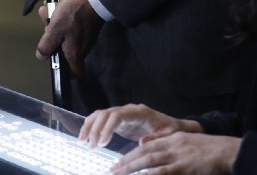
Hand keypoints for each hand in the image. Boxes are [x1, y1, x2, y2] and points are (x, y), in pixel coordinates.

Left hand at [36, 0, 102, 76]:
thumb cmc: (73, 15)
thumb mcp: (55, 28)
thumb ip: (47, 45)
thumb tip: (41, 57)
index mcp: (74, 53)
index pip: (75, 73)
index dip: (66, 72)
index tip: (56, 61)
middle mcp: (83, 48)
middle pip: (68, 53)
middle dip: (54, 42)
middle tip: (46, 28)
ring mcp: (88, 37)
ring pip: (69, 38)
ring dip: (57, 28)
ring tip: (48, 14)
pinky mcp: (89, 26)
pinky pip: (74, 28)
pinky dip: (65, 21)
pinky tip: (57, 8)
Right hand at [79, 104, 201, 148]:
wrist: (173, 127)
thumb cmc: (170, 131)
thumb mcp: (167, 136)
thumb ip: (156, 138)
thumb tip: (141, 140)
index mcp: (139, 112)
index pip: (118, 115)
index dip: (107, 127)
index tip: (102, 142)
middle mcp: (128, 110)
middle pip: (106, 113)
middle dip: (96, 129)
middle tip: (91, 146)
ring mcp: (122, 114)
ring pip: (101, 114)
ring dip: (90, 126)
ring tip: (83, 141)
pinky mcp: (119, 120)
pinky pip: (101, 119)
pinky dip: (91, 126)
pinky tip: (85, 137)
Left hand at [112, 131, 239, 174]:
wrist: (228, 151)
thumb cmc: (210, 149)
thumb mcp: (187, 141)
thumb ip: (167, 142)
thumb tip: (145, 144)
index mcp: (173, 137)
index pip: (147, 145)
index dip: (131, 153)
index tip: (119, 161)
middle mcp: (173, 144)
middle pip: (144, 152)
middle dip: (126, 161)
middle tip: (112, 169)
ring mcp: (178, 155)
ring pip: (149, 161)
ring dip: (131, 167)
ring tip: (118, 173)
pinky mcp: (184, 167)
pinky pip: (162, 172)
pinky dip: (149, 174)